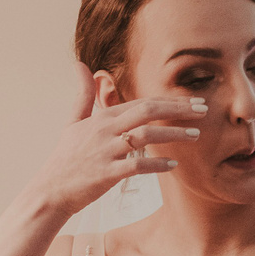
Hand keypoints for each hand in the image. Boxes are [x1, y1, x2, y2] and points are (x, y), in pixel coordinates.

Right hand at [26, 63, 205, 217]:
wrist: (50, 191)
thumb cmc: (66, 158)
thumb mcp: (73, 122)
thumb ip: (83, 94)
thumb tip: (80, 64)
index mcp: (102, 117)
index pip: (142, 102)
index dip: (170, 101)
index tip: (193, 102)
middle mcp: (105, 130)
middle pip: (147, 111)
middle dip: (178, 109)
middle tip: (203, 111)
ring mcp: (106, 151)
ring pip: (145, 135)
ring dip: (174, 134)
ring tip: (196, 136)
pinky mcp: (107, 173)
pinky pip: (136, 165)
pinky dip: (157, 164)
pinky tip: (173, 165)